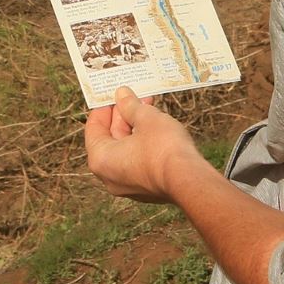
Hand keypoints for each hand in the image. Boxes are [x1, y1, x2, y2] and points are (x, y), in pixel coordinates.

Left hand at [84, 86, 208, 203]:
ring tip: (149, 108)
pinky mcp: (148, 189)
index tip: (112, 94)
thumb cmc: (162, 147)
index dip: (103, 108)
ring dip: (136, 128)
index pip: (93, 129)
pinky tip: (157, 128)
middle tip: (135, 97)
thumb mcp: (145, 118)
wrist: (189, 180)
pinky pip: (139, 162)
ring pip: (127, 151)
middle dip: (123, 116)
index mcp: (101, 159)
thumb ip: (130, 105)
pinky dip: (144, 145)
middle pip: (110, 139)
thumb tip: (122, 94)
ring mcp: (129, 186)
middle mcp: (110, 177)